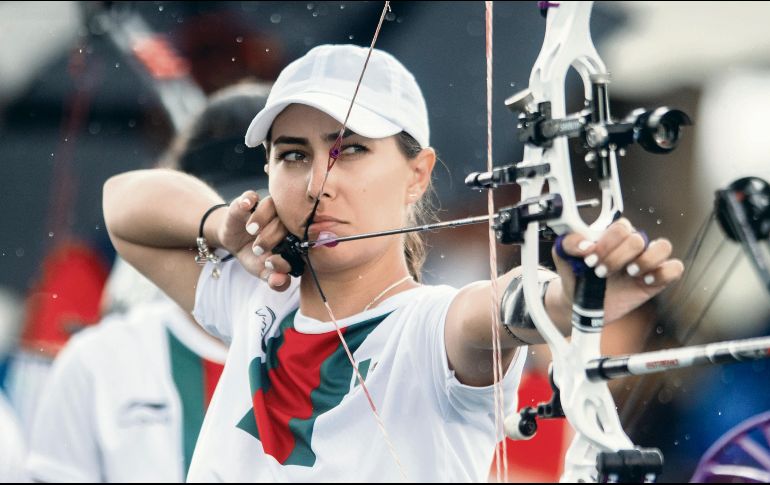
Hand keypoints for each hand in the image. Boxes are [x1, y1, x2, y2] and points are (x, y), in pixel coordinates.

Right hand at [216, 191, 292, 291]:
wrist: (234, 242)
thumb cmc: (255, 256)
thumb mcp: (263, 272)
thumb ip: (275, 281)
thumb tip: (281, 281)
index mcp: (294, 237)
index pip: (299, 241)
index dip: (287, 252)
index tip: (269, 264)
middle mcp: (284, 220)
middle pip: (286, 222)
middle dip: (271, 237)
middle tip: (258, 249)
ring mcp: (268, 208)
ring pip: (272, 205)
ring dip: (262, 217)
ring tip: (251, 230)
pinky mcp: (249, 201)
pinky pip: (251, 195)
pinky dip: (247, 199)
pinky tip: (245, 206)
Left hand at [552, 218, 683, 322]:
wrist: (580, 301)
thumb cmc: (576, 274)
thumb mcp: (563, 256)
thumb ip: (569, 243)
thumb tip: (586, 245)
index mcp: (612, 235)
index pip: (621, 227)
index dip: (607, 243)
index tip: (590, 259)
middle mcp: (632, 245)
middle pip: (637, 239)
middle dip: (617, 257)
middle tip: (601, 272)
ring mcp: (646, 261)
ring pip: (664, 246)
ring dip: (645, 260)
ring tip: (628, 273)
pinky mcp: (657, 280)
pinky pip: (674, 268)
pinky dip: (663, 273)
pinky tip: (645, 281)